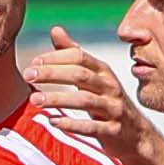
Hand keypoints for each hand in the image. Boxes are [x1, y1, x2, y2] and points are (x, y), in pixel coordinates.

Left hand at [23, 27, 153, 156]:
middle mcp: (110, 86)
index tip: (33, 63)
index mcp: (103, 71)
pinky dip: (71, 124)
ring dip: (57, 98)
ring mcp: (113, 109)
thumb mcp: (94, 76)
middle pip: (80, 74)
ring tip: (34, 100)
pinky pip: (91, 127)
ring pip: (85, 100)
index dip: (55, 57)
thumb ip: (73, 54)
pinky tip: (53, 122)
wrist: (136, 135)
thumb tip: (55, 29)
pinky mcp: (113, 130)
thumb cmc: (108, 102)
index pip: (79, 57)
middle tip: (27, 75)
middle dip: (52, 73)